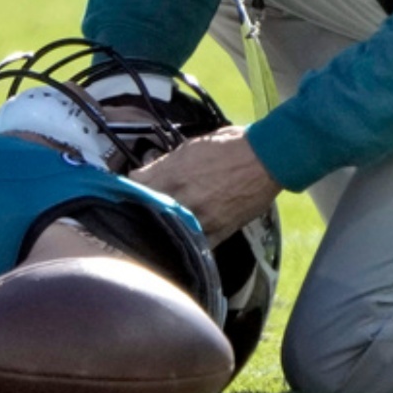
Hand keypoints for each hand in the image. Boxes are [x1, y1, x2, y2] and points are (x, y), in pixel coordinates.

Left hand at [129, 126, 280, 242]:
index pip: (134, 187)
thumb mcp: (189, 147)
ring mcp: (199, 217)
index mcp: (170, 174)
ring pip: (169, 232)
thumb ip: (164, 164)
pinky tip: (184, 239)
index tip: (127, 191)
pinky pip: (196, 245)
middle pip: (146, 212)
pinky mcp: (218, 231)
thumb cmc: (229, 146)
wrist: (266, 159)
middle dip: (140, 211)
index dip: (128, 189)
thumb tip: (144, 173)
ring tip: (158, 228)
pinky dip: (189, 243)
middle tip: (138, 211)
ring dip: (162, 229)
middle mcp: (181, 198)